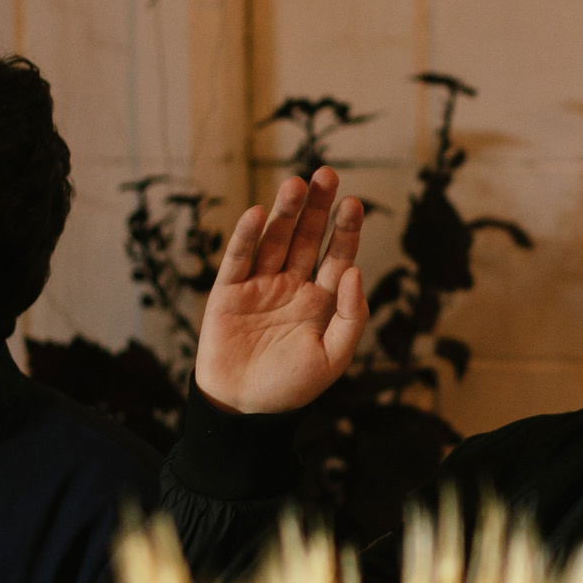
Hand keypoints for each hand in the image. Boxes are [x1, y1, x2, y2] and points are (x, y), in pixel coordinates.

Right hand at [193, 167, 367, 414]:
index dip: (345, 230)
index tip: (353, 203)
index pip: (338, 257)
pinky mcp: (228, 292)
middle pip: (307, 238)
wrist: (244, 409)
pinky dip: (246, 236)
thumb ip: (350, 316)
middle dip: (317, 207)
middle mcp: (292, 287)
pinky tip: (258, 214)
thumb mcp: (334, 358)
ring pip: (275, 241)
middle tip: (327, 173)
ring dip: (285, 212)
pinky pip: (238, 258)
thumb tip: (354, 271)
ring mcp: (260, 286)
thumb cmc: (291, 388)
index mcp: (322, 301)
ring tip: (297, 184)